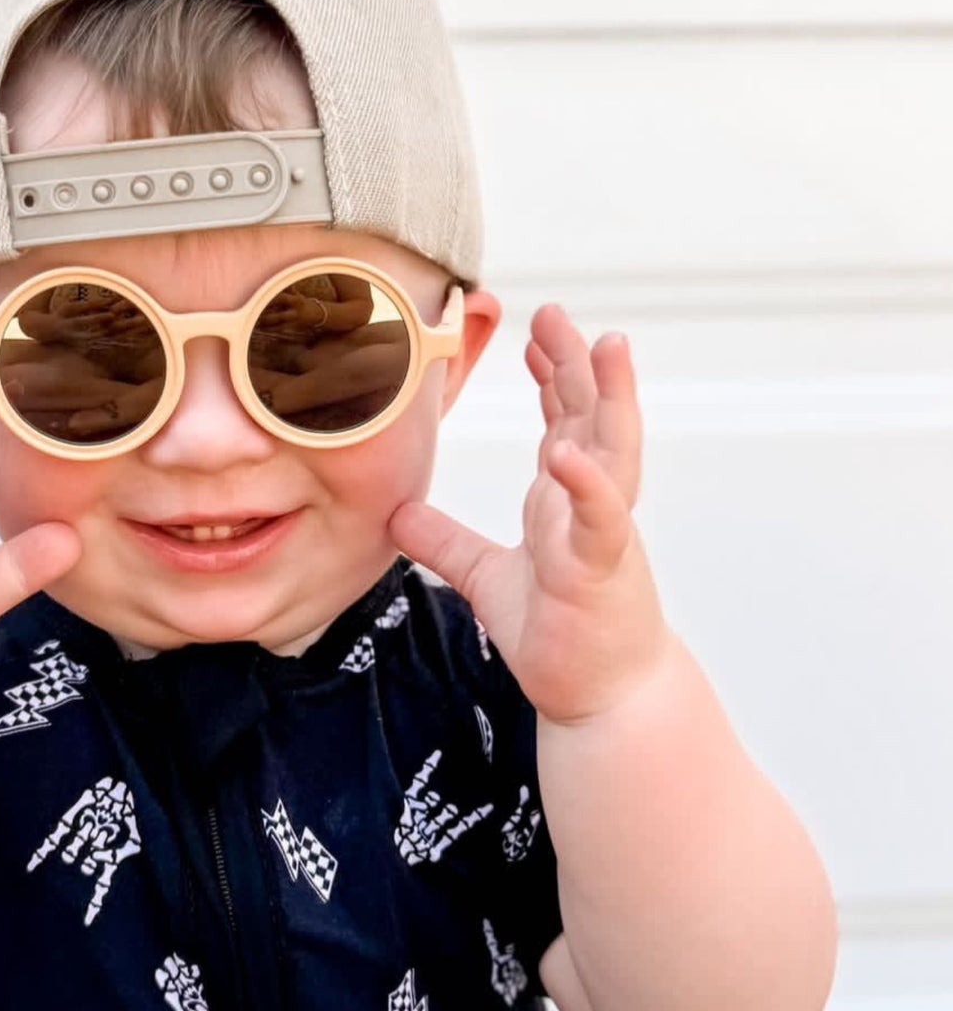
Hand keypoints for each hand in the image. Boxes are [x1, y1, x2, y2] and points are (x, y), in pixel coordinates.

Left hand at [390, 304, 671, 723]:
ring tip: (607, 345)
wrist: (598, 698)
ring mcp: (601, 534)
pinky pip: (600, 520)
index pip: (562, 422)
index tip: (533, 333)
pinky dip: (587, 485)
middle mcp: (590, 506)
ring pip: (614, 451)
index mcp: (563, 503)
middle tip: (556, 312)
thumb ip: (446, 542)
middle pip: (590, 418)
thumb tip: (397, 515)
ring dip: (612, 397)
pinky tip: (569, 452)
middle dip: (577, 363)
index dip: (552, 376)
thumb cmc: (559, 635)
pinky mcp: (601, 571)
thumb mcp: (484, 577)